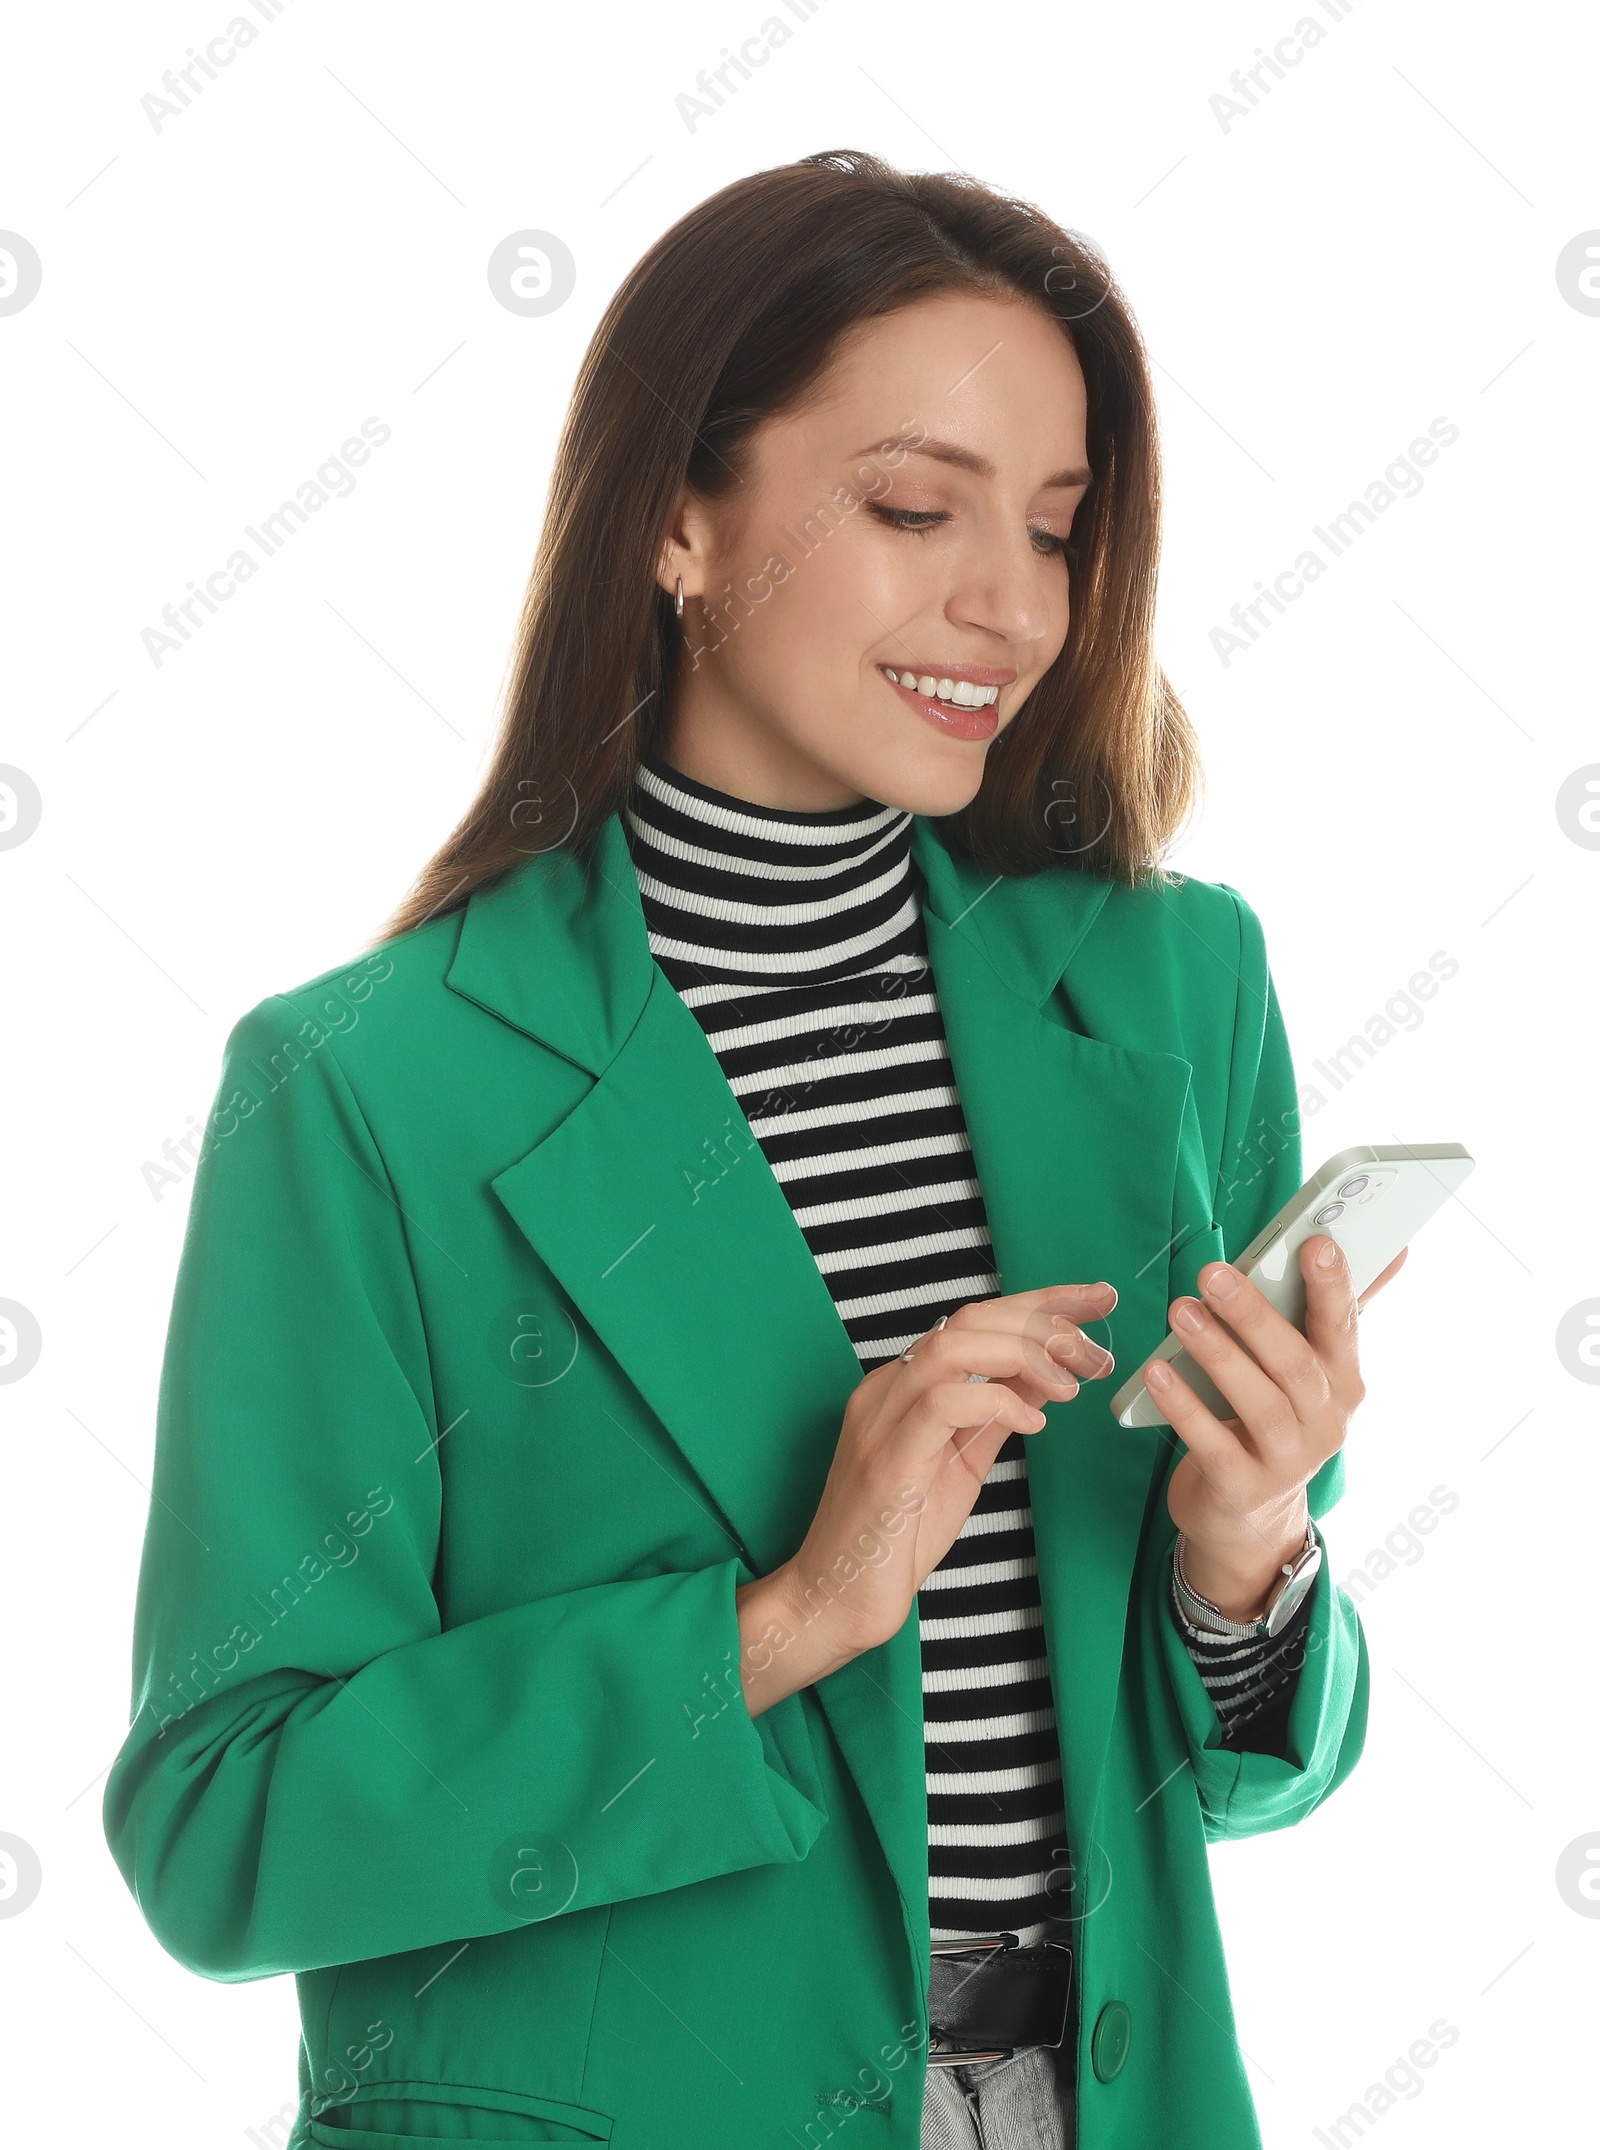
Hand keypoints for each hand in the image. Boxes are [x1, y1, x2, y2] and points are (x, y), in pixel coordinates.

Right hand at [736, 1282, 1119, 1716]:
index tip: (1096, 1301)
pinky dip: (998, 1402)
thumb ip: (996, 1415)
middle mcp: (887, 1389)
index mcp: (903, 1385)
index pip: (974, 1319)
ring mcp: (881, 1420)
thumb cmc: (896, 1537)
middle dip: (1044, 1319)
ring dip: (1024, 1356)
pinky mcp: (887, 1459)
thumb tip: (1046, 1376)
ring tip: (1070, 1385)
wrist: (836, 1599)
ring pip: (952, 1346)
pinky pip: (943, 1404)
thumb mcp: (962, 1462)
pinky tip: (1034, 1424)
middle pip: (969, 1319)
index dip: (1041, 1303)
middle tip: (1097, 1349)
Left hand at [1155, 1237, 1407, 1621]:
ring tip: (1181, 1313)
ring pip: (1257, 1402)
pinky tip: (1158, 1373)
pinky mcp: (1244, 1488)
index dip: (1333, 1286)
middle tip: (1212, 1274)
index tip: (1317, 1243)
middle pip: (1294, 1363)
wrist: (1248, 1515)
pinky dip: (1185, 1407)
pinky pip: (1213, 1444)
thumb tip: (1396, 1248)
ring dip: (1218, 1353)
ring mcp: (1288, 1460)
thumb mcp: (1311, 1370)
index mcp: (1344, 1380)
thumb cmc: (1276, 1419)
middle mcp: (1325, 1420)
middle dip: (1254, 1315)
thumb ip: (1338, 1308)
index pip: (1343, 1326)